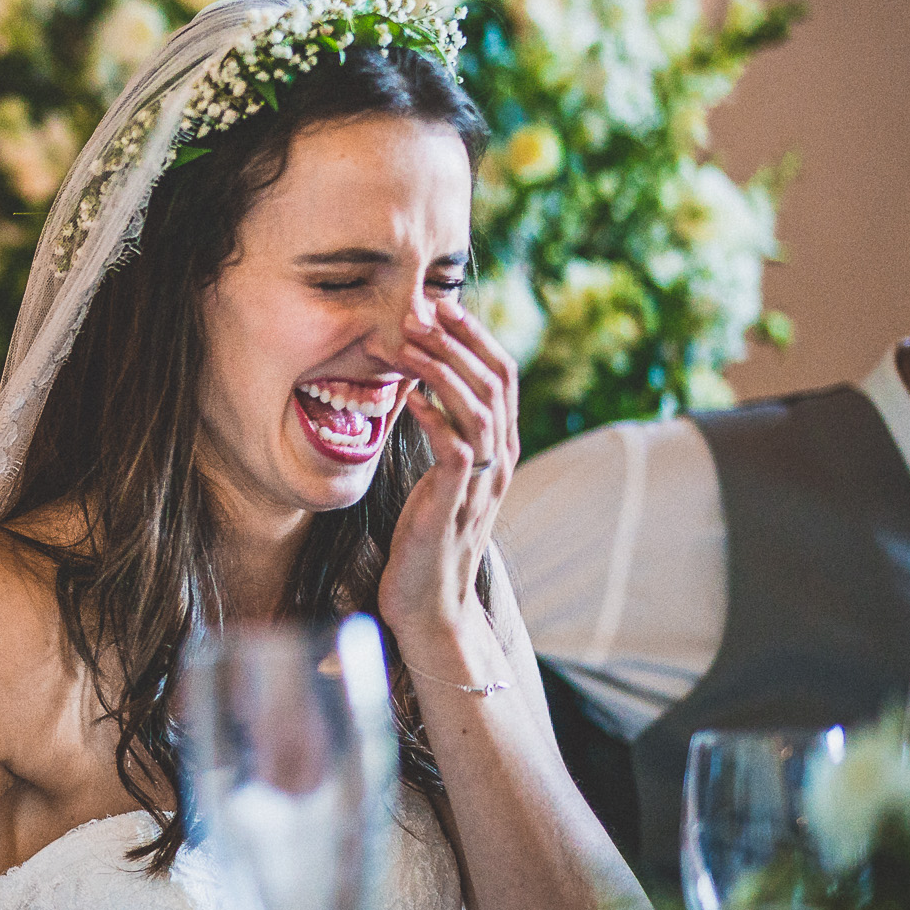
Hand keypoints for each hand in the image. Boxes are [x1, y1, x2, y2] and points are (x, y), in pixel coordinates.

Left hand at [379, 298, 518, 652]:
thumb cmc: (425, 536)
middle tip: (423, 310)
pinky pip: (455, 453)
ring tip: (408, 344)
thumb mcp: (439, 476)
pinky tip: (407, 398)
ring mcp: (480, 486)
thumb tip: (423, 383)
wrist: (428, 604)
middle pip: (496, 384)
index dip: (476, 337)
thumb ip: (443, 433)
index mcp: (498, 449)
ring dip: (441, 371)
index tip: (444, 305)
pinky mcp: (453, 507)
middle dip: (460, 342)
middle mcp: (499, 462)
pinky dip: (434, 420)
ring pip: (479, 411)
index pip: (502, 377)